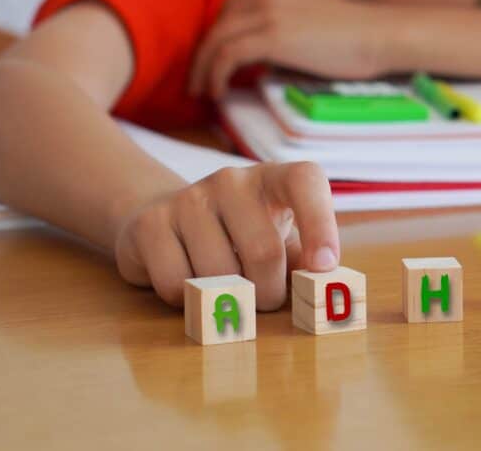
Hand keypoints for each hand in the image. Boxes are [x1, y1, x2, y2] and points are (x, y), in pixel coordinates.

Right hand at [113, 161, 338, 310]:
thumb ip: (306, 260)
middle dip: (269, 293)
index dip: (320, 223)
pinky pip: (177, 284)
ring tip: (226, 288)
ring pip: (219, 275)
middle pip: (264, 252)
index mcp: (273, 178)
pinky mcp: (151, 223)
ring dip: (228, 300)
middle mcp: (232, 180)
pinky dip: (189, 302)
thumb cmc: (242, 235)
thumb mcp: (281, 239)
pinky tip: (190, 282)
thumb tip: (328, 290)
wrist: (168, 218)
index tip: (324, 266)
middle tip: (265, 300)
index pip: (305, 182)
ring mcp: (189, 197)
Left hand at [189, 0, 388, 98]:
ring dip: (204, 69)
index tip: (210, 65)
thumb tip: (252, 56)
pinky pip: (228, 55)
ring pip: (216, 40)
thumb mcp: (306, 18)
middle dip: (203, 55)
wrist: (379, 35)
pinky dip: (217, 75)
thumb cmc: (352, 36)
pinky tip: (219, 92)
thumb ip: (277, 25)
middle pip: (218, 24)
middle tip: (198, 83)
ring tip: (203, 93)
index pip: (229, 11)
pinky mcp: (273, 34)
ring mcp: (268, 10)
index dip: (215, 40)